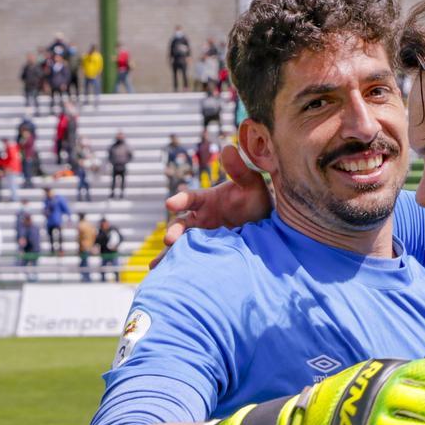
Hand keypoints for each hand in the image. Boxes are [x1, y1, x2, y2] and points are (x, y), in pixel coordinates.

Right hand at [150, 145, 271, 268]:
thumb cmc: (256, 201)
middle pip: (181, 225)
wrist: (266, 228)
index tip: (171, 203)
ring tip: (157, 265)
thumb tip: (228, 147)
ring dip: (170, 253)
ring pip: (181, 244)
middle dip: (174, 231)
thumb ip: (239, 169)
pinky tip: (165, 276)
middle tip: (169, 239)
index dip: (180, 200)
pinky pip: (188, 259)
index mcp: (206, 200)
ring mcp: (202, 237)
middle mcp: (200, 219)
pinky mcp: (205, 253)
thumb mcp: (251, 183)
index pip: (190, 198)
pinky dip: (176, 266)